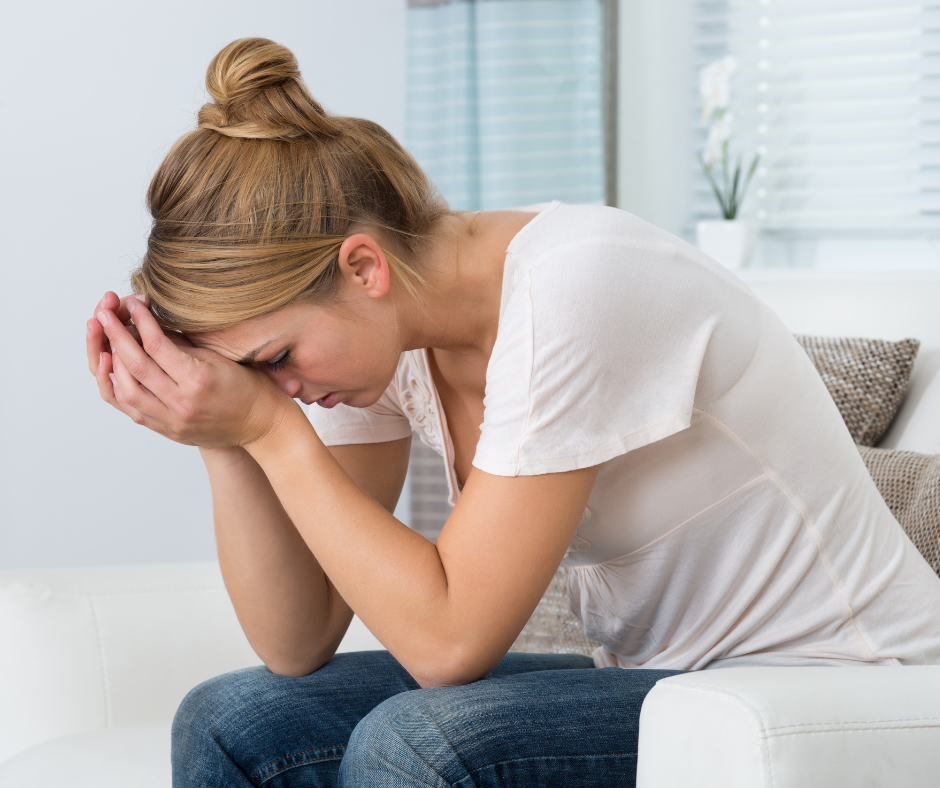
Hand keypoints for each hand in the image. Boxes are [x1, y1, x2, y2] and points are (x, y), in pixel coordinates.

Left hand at [89, 294, 293, 447]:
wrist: (262, 425)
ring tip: (105, 342)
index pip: (157, 345)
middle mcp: (181, 403)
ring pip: (126, 391)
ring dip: (110, 363)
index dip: (140, 321)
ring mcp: (172, 421)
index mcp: (198, 380)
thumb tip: (149, 326)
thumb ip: (183, 346)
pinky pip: (132, 410)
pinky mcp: (168, 431)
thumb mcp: (221, 358)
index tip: (131, 303)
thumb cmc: (249, 386)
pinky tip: (113, 371)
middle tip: (103, 315)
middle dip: (115, 336)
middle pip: (135, 366)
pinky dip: (119, 389)